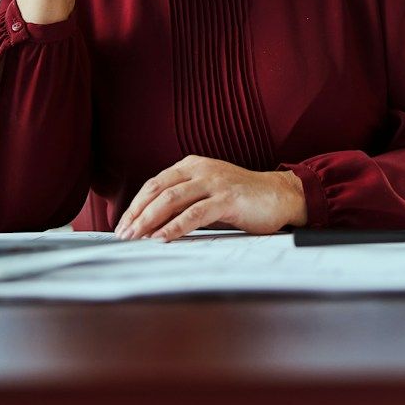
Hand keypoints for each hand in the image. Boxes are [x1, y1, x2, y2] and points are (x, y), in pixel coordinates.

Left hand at [115, 156, 307, 240]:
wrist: (281, 195)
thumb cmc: (244, 199)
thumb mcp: (208, 193)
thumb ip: (185, 202)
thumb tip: (153, 224)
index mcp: (192, 165)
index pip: (154, 183)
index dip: (136, 204)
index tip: (123, 224)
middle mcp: (200, 169)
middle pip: (158, 190)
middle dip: (137, 214)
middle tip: (123, 234)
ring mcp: (214, 182)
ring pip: (171, 200)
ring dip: (149, 221)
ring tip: (136, 238)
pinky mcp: (228, 198)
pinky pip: (194, 214)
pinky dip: (174, 227)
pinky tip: (161, 239)